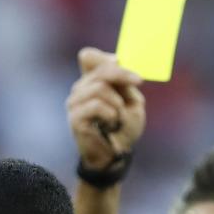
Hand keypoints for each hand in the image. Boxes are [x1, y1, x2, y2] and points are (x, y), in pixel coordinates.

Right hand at [66, 47, 145, 169]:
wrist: (117, 156)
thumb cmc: (124, 128)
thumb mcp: (131, 100)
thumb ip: (124, 81)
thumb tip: (116, 61)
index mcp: (91, 82)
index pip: (87, 57)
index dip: (105, 57)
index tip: (122, 63)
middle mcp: (80, 89)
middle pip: (99, 69)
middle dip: (122, 75)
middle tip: (138, 83)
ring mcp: (74, 103)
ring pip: (100, 87)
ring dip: (117, 103)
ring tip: (119, 118)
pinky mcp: (75, 118)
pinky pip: (97, 105)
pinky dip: (111, 114)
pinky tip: (111, 124)